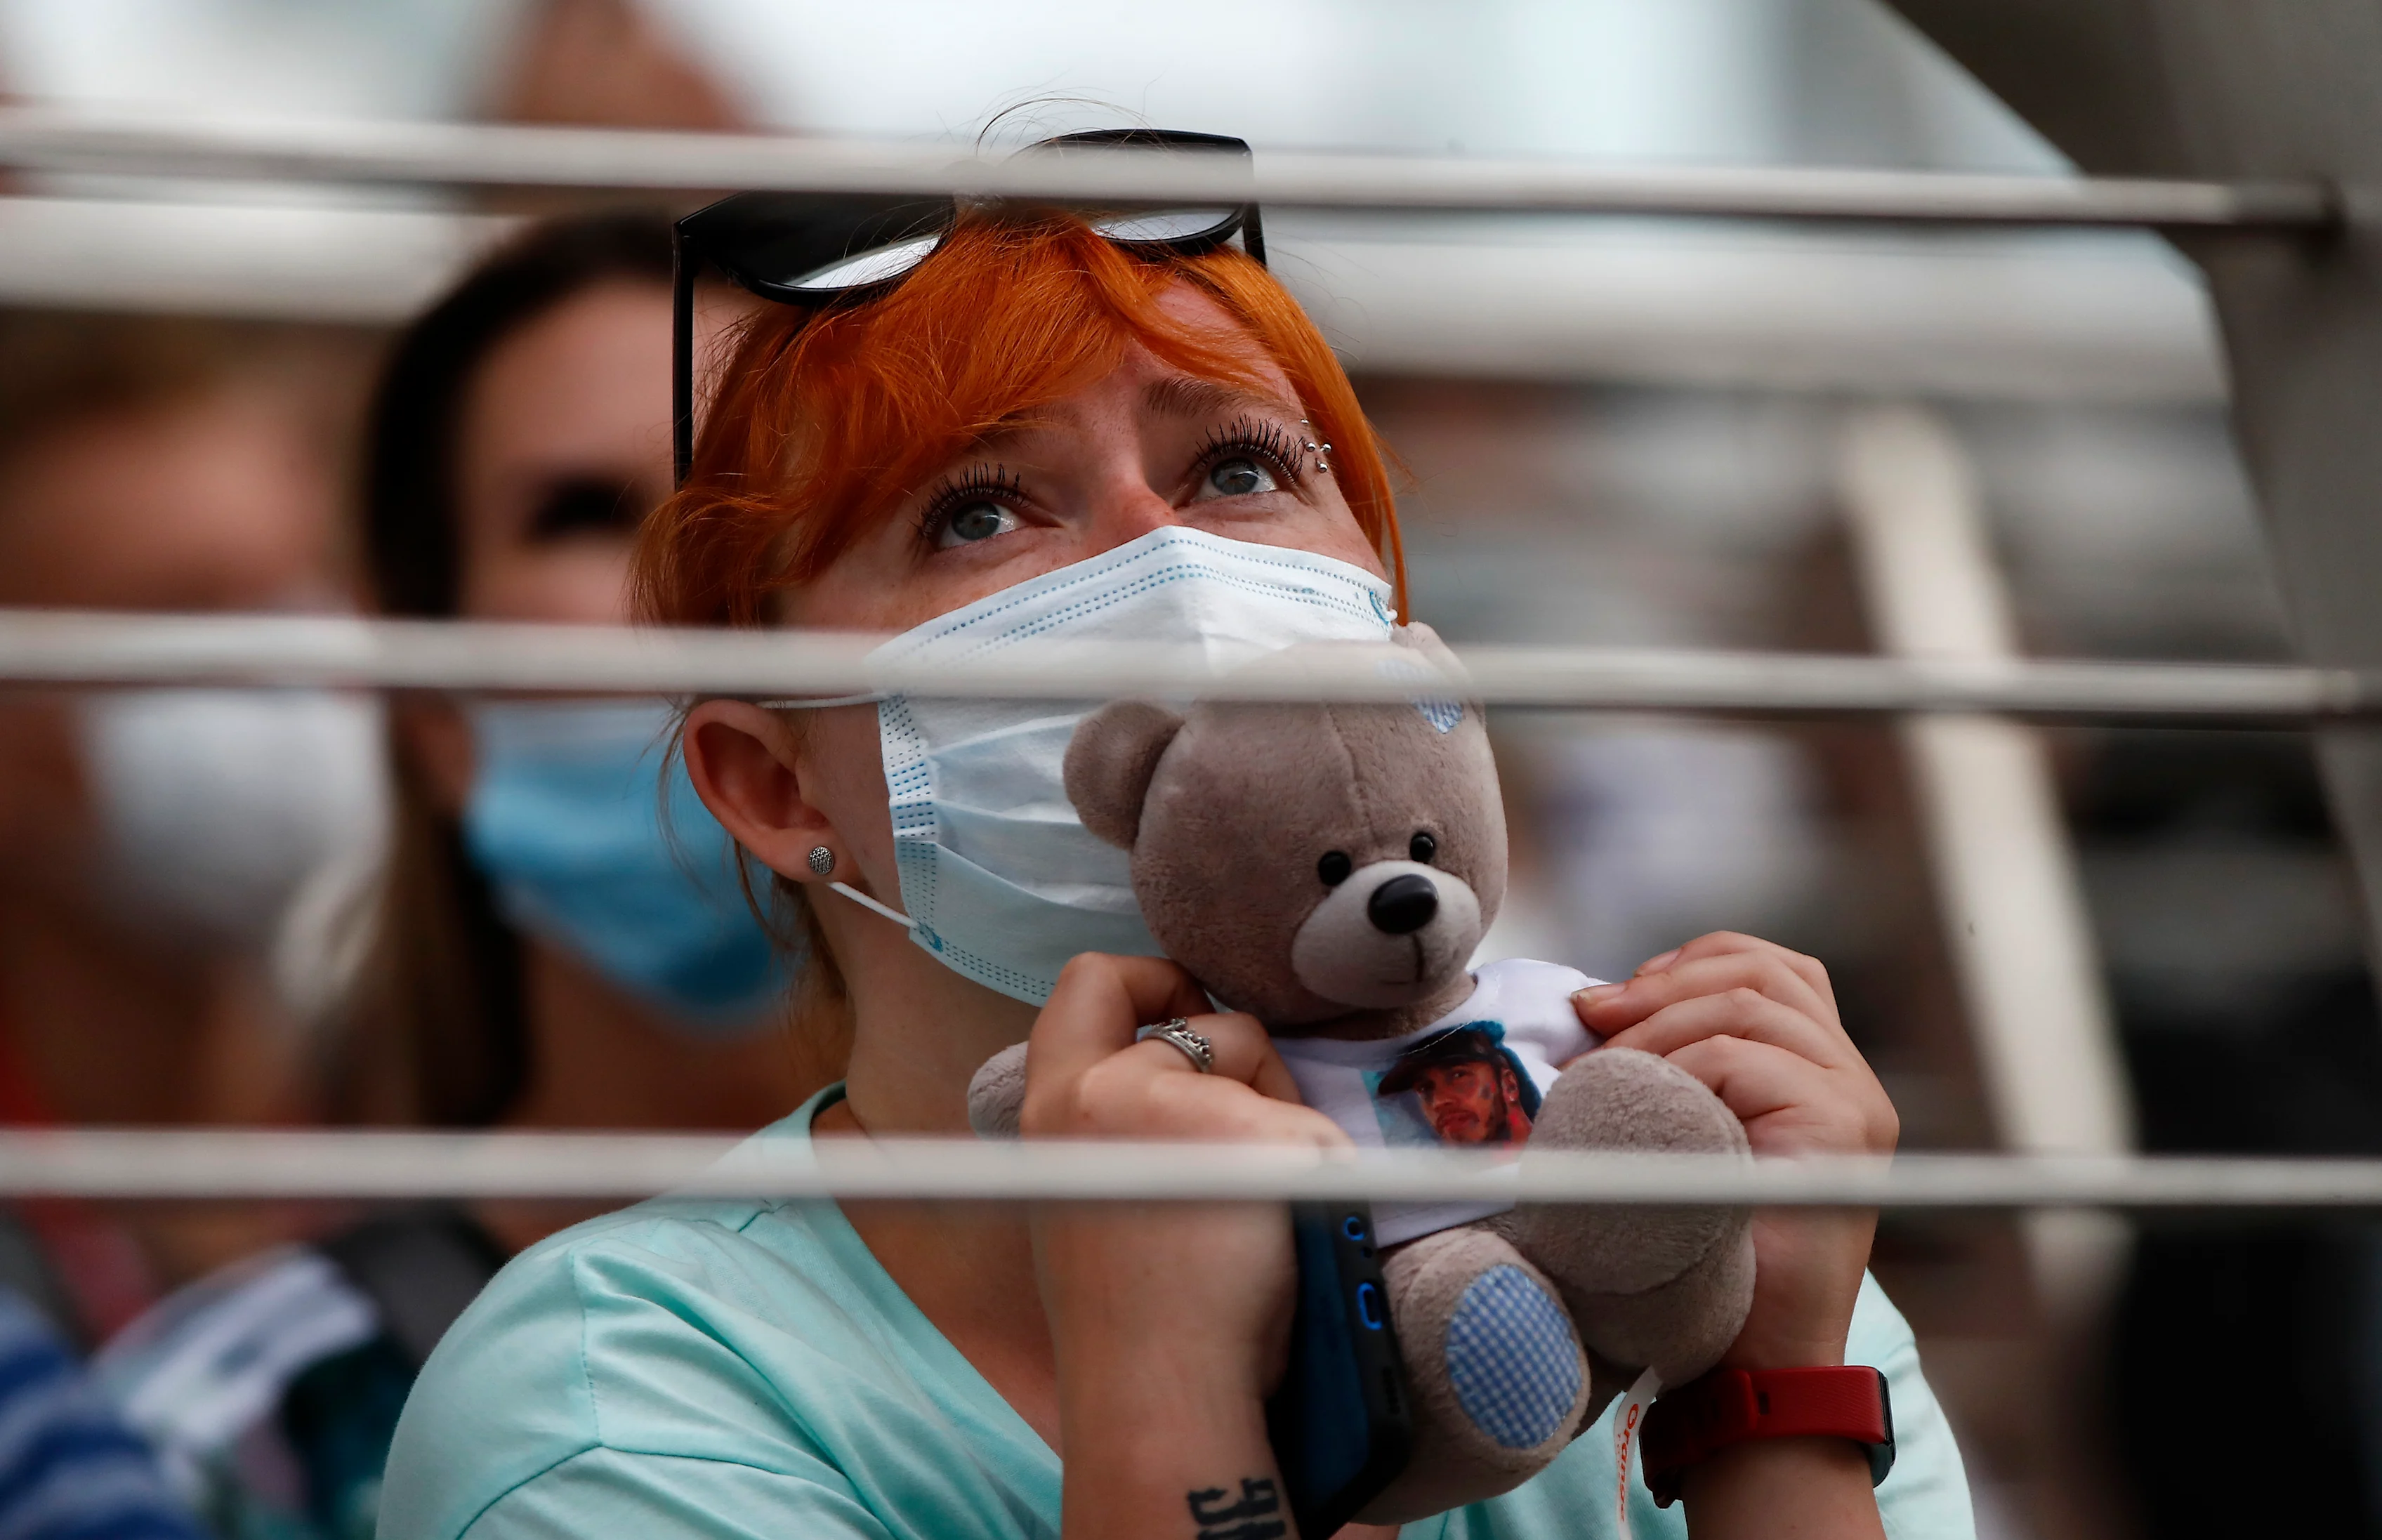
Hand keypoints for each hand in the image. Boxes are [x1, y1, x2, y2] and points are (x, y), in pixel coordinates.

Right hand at [1022, 953, 1346, 1532]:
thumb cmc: (1131, 1316)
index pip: (1088, 983)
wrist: (1161, 1395)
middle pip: (1202, 1019)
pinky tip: (1288, 1233)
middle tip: (1239, 1136)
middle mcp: (1110, 1088)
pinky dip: (1317, 1171)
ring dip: (1276, 1113)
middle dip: (1235, 1054)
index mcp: (1055, 1105)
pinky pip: (1314, 1127)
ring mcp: (1192, 1106)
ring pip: (1263, 1064)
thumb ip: (1112, 1120)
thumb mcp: (1084, 1192)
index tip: (1178, 1007)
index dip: (1145, 980)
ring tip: (1256, 1208)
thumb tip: (1183, 1061)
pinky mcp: (1271, 1138)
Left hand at [1571, 933, 1897, 1371]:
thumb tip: (1596, 1005)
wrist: (1748, 1359)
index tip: (1611, 999)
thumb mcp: (1685, 1136)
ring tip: (1602, 1072)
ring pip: (1747, 1004)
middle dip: (1663, 982)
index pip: (1769, 969)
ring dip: (1656, 1028)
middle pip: (1761, 970)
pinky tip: (1642, 1110)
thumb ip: (1674, 1070)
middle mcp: (1851, 1079)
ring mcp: (1855, 1101)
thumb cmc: (1705, 1257)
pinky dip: (1675, 1071)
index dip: (1687, 962)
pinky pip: (1740, 1058)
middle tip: (1591, 1017)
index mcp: (1819, 1073)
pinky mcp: (1842, 1127)